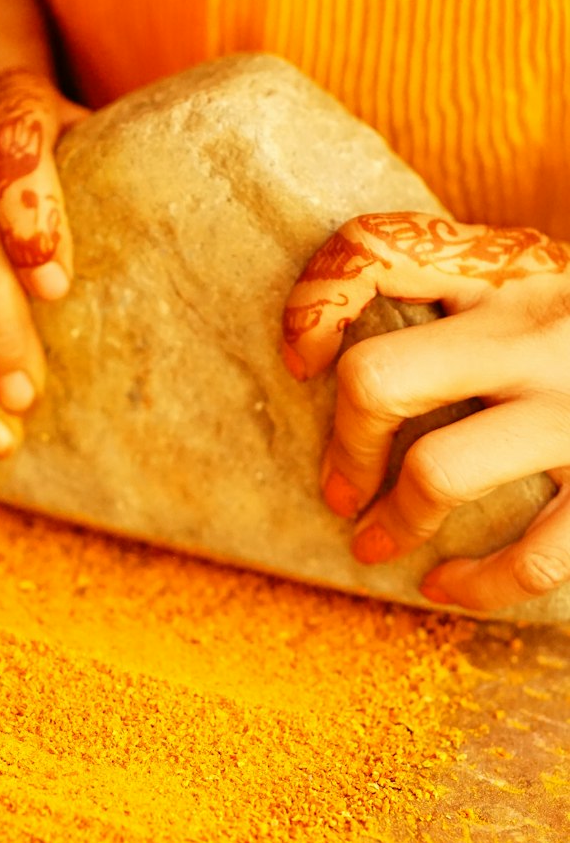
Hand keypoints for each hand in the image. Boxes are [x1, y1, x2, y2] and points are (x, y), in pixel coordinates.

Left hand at [282, 213, 569, 610]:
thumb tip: (349, 364)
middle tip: (339, 487)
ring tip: (374, 545)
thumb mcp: (542, 283)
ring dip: (391, 524)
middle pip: (377, 379)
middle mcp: (534, 330)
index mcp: (506, 270)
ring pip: (437, 473)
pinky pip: (532, 553)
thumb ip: (470, 298)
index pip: (375, 252)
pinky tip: (449, 590)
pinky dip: (477, 585)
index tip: (301, 362)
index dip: (312, 307)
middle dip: (344, 448)